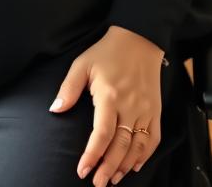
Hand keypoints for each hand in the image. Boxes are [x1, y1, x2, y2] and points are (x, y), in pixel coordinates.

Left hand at [48, 25, 164, 185]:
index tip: (83, 170)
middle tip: (98, 183)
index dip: (92, 155)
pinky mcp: (156, 110)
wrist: (139, 39)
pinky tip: (135, 165)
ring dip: (125, 166)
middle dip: (108, 168)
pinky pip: (153, 138)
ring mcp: (146, 110)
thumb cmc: (107, 52)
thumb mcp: (82, 64)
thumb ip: (69, 89)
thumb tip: (55, 110)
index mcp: (109, 96)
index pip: (101, 134)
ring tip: (113, 179)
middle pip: (120, 146)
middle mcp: (130, 106)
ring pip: (137, 147)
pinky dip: (145, 155)